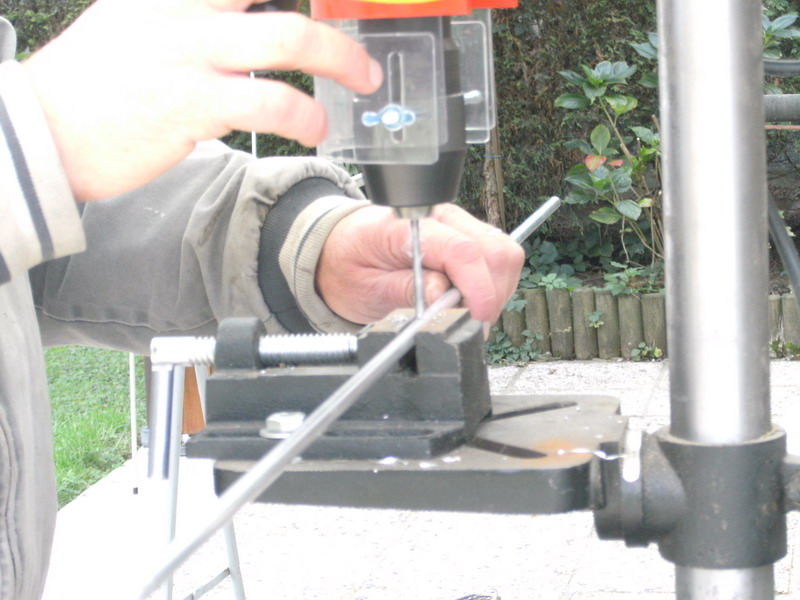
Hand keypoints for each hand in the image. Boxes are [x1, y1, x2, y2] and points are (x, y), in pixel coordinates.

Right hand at [22, 0, 381, 200]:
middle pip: (283, 1)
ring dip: (341, 62)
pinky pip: (271, 104)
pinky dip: (306, 117)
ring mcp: (192, 55)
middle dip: (336, 22)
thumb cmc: (93, 83)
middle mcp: (185, 10)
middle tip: (364, 47)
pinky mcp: (194, 105)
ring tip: (361, 83)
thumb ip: (190, 13)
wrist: (44, 132)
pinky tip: (316, 128)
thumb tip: (242, 16)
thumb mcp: (134, 21)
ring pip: (290, 42)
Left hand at [316, 204, 524, 331]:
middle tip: (472, 324)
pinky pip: (496, 257)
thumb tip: (441, 296)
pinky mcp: (466, 235)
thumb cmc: (348, 265)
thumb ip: (403, 288)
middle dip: (491, 294)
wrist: (339, 250)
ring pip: (503, 254)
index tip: (478, 319)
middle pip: (494, 250)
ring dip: (495, 290)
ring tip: (468, 314)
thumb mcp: (365, 287)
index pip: (462, 250)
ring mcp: (456, 223)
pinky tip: (470, 301)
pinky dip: (493, 284)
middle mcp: (439, 216)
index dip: (478, 289)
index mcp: (408, 223)